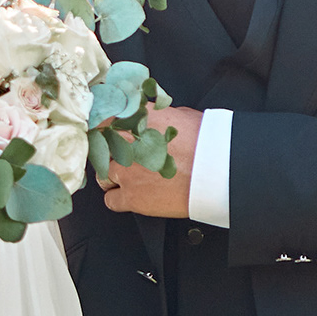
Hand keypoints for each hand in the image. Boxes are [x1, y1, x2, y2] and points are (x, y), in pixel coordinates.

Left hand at [97, 104, 199, 218]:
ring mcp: (125, 170)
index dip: (105, 132)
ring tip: (132, 178)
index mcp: (134, 120)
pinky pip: (110, 200)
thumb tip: (151, 120)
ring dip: (114, 177)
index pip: (103, 122)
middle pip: (100, 149)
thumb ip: (156, 117)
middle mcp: (123, 143)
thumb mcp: (180, 115)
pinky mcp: (131, 196)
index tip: (107, 137)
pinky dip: (118, 199)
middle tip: (125, 158)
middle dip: (111, 154)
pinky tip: (131, 196)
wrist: (216, 169)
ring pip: (103, 175)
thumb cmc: (206, 141)